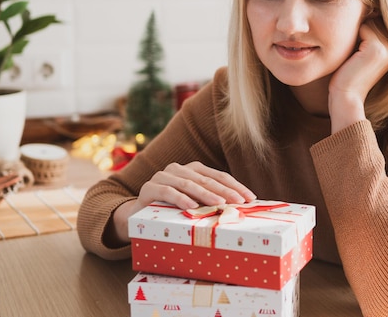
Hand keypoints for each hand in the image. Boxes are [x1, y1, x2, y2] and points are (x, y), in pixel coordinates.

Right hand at [109, 162, 255, 244]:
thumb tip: (240, 210)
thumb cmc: (171, 212)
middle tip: (239, 202)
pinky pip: (167, 192)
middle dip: (225, 191)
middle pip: (206, 180)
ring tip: (220, 204)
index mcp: (193, 170)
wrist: (137, 219)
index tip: (250, 198)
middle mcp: (179, 169)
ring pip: (189, 184)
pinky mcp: (149, 188)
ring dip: (206, 195)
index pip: (218, 176)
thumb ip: (211, 203)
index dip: (235, 186)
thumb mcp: (194, 205)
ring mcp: (163, 176)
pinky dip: (181, 199)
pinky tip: (192, 207)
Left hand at [328, 19, 387, 132]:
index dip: (365, 23)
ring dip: (354, 31)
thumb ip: (370, 30)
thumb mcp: (362, 49)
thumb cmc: (349, 74)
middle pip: (375, 16)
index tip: (358, 45)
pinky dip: (351, 36)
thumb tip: (368, 5)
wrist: (346, 97)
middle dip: (359, 25)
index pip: (380, 17)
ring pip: (369, 20)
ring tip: (352, 54)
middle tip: (354, 51)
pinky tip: (351, 55)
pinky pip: (363, 26)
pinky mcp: (378, 49)